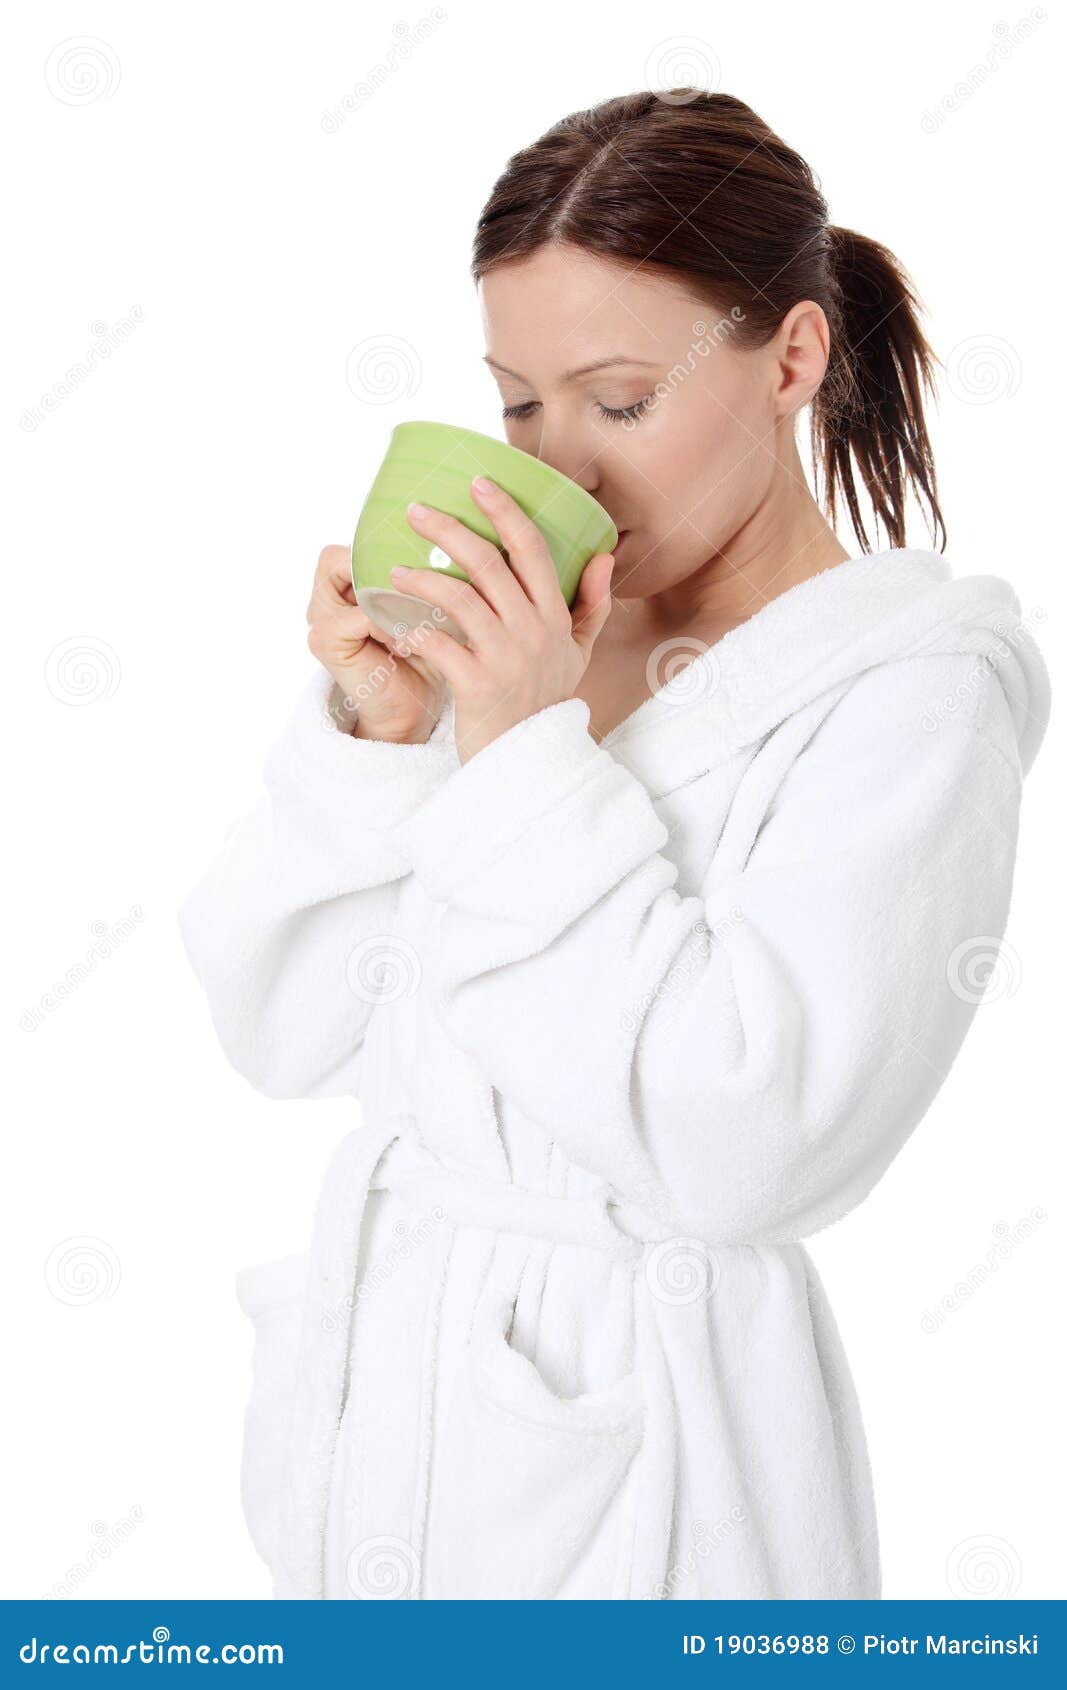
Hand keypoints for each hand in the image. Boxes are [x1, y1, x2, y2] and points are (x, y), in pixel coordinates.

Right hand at [306, 545, 447, 742]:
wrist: (414, 711)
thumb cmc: (425, 656)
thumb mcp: (428, 605)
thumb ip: (427, 572)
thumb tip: (460, 532)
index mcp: (345, 585)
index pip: (353, 544)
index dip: (385, 551)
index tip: (427, 571)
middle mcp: (325, 598)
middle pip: (340, 556)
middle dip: (383, 574)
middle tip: (419, 594)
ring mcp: (320, 619)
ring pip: (351, 581)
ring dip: (390, 598)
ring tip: (416, 620)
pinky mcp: (326, 641)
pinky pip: (360, 614)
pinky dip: (389, 623)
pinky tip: (407, 642)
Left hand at [389, 477, 615, 763]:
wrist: (529, 763)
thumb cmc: (546, 702)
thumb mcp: (578, 654)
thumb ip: (592, 605)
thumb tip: (605, 556)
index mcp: (555, 617)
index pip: (532, 549)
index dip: (505, 511)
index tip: (477, 483)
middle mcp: (534, 632)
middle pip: (489, 563)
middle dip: (448, 530)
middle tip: (415, 511)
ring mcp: (506, 659)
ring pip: (459, 598)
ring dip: (422, 578)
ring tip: (395, 571)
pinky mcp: (478, 686)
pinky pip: (438, 644)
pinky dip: (412, 629)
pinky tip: (392, 621)